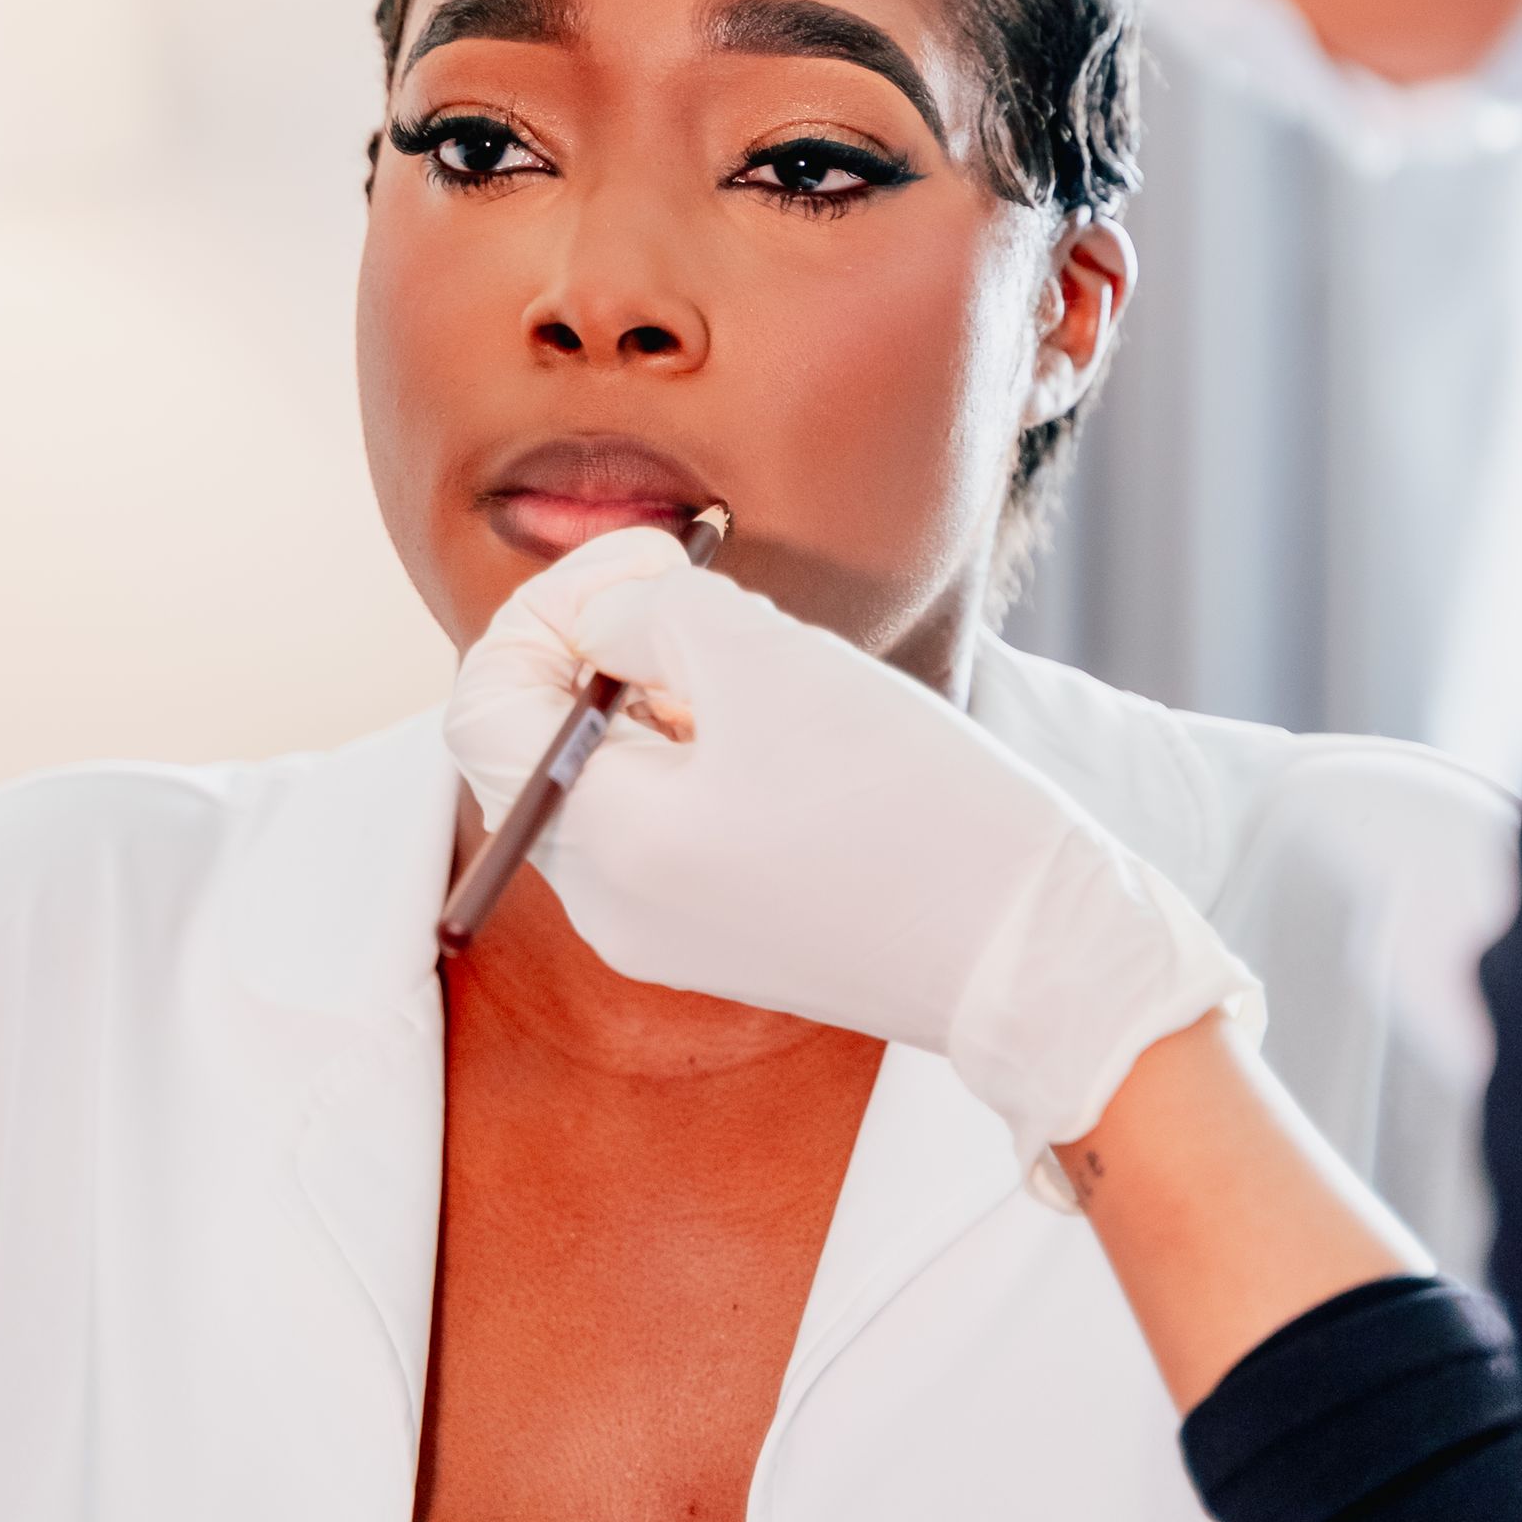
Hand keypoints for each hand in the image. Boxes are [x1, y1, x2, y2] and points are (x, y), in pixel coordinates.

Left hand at [444, 528, 1262, 1189]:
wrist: (1038, 955)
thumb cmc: (910, 802)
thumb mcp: (767, 658)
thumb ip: (650, 611)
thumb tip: (604, 621)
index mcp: (604, 844)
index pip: (483, 704)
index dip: (547, 605)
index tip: (644, 566)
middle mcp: (608, 907)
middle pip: (534, 740)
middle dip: (594, 641)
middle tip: (687, 586)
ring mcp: (662, 934)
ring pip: (603, 773)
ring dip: (648, 690)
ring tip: (749, 656)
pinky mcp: (723, 938)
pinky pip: (662, 820)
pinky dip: (691, 749)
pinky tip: (778, 726)